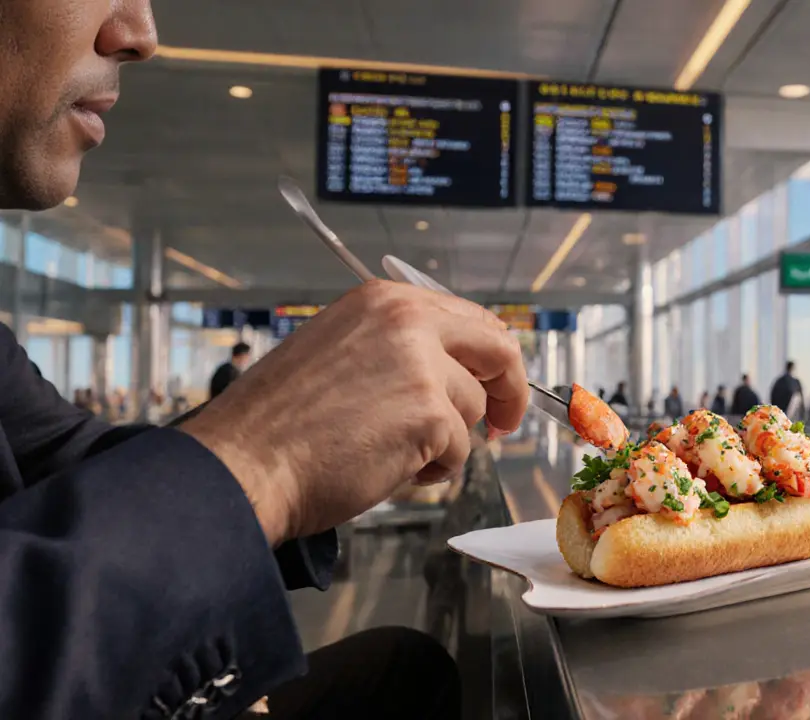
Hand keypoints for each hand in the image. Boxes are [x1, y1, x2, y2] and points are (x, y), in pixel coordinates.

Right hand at [181, 281, 527, 544]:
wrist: (245, 464)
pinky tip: (390, 469)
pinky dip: (434, 469)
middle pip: (497, 350)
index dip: (491, 358)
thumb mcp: (343, 352)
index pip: (471, 320)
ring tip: (392, 454)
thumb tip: (458, 370)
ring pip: (472, 410)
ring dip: (445, 441)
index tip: (495, 384)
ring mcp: (423, 367)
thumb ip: (400, 349)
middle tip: (505, 424)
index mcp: (385, 300)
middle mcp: (408, 321)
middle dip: (508, 391)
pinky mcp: (430, 415)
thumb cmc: (281, 423)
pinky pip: (458, 450)